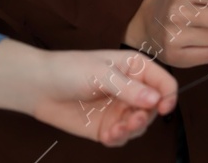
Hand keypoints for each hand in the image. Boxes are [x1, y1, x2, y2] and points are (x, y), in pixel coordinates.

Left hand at [0, 39, 176, 146]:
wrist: (39, 86)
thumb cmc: (68, 69)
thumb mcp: (100, 74)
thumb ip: (128, 88)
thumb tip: (155, 99)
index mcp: (134, 68)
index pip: (163, 82)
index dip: (168, 95)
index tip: (162, 107)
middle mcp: (130, 90)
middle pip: (154, 108)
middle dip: (146, 116)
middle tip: (133, 119)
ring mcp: (118, 110)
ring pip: (139, 126)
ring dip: (132, 130)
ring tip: (117, 129)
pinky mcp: (106, 127)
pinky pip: (122, 138)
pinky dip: (119, 139)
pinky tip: (108, 136)